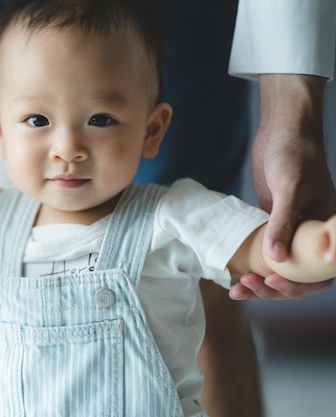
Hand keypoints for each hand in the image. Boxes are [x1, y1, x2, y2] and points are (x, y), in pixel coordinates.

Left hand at [232, 74, 335, 299]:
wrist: (282, 130)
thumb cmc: (295, 154)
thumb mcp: (290, 188)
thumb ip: (283, 223)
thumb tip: (276, 259)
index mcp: (328, 232)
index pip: (320, 273)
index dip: (299, 286)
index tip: (273, 282)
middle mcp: (313, 236)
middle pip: (297, 276)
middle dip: (273, 288)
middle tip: (247, 286)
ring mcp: (293, 231)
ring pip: (278, 268)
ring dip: (260, 282)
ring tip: (237, 288)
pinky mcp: (274, 224)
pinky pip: (265, 252)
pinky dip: (252, 266)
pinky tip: (234, 275)